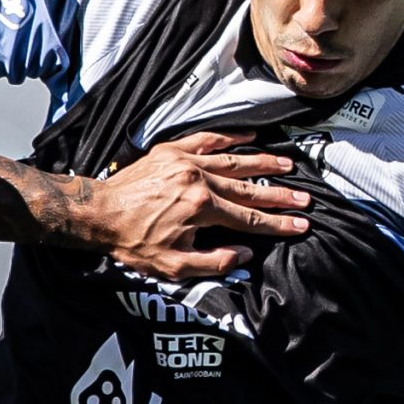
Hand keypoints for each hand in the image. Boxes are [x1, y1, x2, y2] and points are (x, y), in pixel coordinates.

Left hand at [84, 132, 308, 283]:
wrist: (98, 214)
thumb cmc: (133, 243)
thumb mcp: (173, 266)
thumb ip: (214, 262)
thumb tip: (245, 253)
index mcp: (201, 209)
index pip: (249, 219)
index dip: (278, 223)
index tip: (302, 224)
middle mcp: (198, 180)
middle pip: (248, 188)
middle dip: (279, 195)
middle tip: (304, 197)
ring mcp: (185, 162)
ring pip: (234, 160)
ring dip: (263, 164)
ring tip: (287, 166)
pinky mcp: (172, 151)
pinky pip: (207, 139)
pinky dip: (230, 138)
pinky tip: (250, 137)